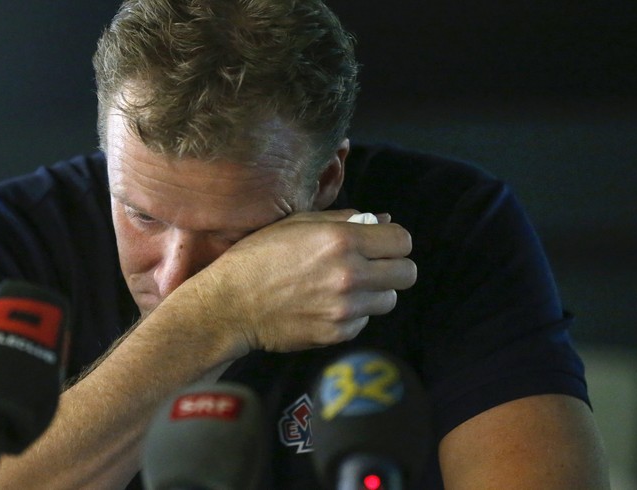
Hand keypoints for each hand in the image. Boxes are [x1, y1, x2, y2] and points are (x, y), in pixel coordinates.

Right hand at [188, 209, 416, 354]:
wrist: (229, 305)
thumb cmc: (258, 257)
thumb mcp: (296, 223)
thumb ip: (344, 219)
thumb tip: (383, 219)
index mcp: (341, 240)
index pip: (402, 241)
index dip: (393, 240)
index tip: (380, 244)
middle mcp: (349, 275)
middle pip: (407, 273)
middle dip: (393, 267)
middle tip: (372, 266)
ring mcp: (345, 309)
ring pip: (389, 300)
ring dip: (374, 292)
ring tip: (344, 286)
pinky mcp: (336, 334)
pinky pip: (364, 322)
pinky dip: (353, 314)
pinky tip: (325, 305)